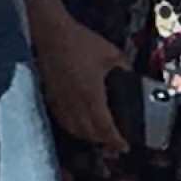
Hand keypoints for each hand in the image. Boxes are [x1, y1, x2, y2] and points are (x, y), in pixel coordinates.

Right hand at [29, 2, 130, 150]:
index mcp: (92, 95)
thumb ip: (123, 66)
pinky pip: (62, 120)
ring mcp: (61, 101)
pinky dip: (73, 127)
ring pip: (74, 130)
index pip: (105, 128)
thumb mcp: (110, 52)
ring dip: (87, 137)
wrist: (51, 33)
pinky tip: (78, 124)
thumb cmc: (79, 41)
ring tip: (98, 136)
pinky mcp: (50, 96)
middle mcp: (75, 103)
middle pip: (90, 134)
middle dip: (103, 141)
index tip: (124, 147)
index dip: (115, 141)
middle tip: (114, 142)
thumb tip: (130, 73)